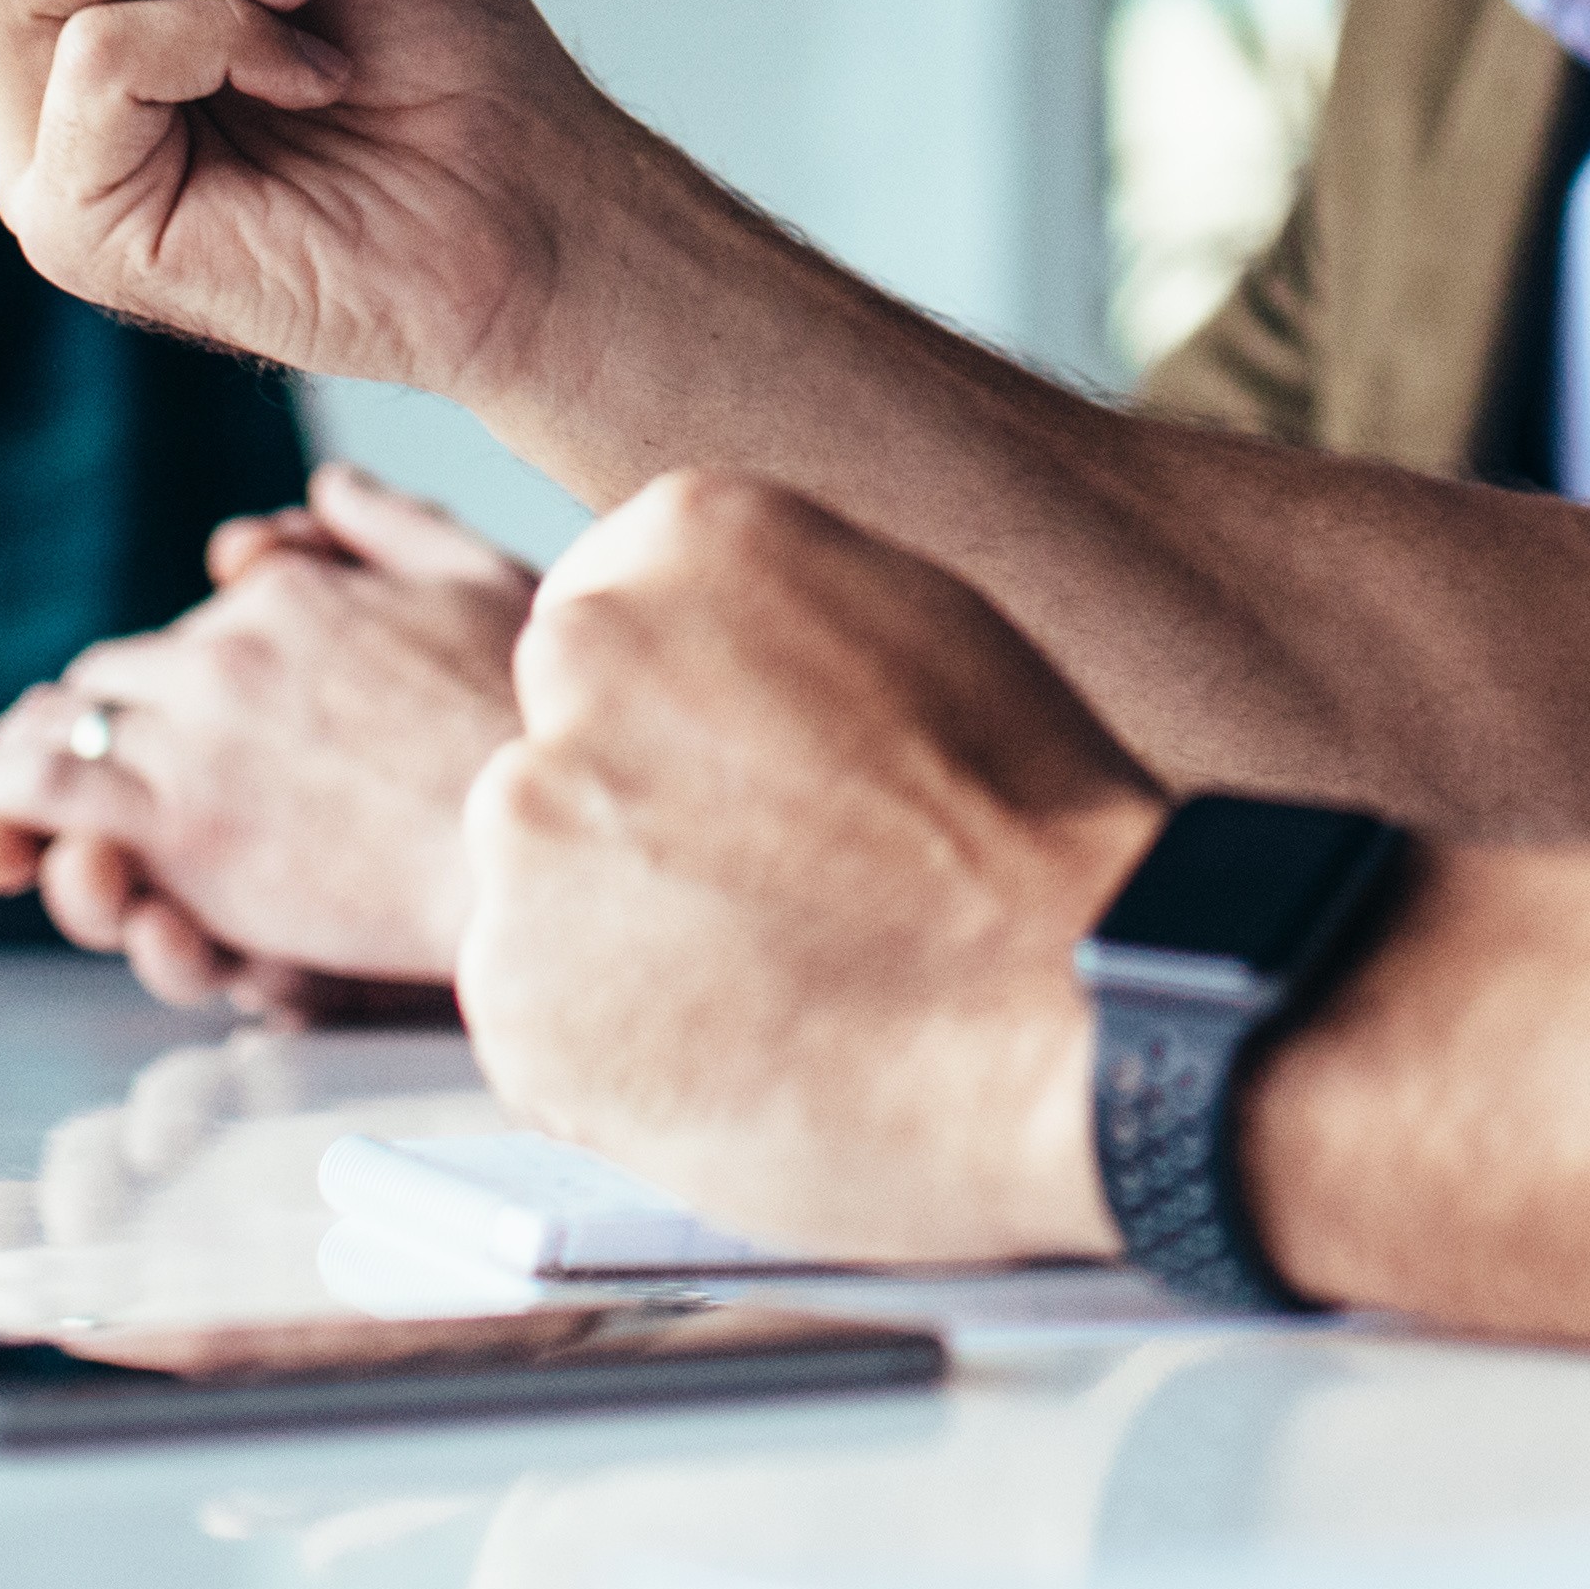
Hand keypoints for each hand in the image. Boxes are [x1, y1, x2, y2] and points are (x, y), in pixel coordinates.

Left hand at [0, 465, 537, 1008]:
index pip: (195, 623)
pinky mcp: (180, 821)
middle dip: (84, 715)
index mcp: (296, 595)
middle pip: (117, 674)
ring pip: (64, 727)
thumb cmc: (537, 726)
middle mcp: (231, 649)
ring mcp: (198, 734)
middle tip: (47, 751)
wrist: (545, 837)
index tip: (155, 702)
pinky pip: (44, 793)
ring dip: (12, 754)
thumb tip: (327, 484)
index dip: (166, 671)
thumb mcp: (483, 584)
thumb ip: (396, 528)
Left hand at [452, 473, 1152, 1264]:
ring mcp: (534, 821)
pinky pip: (537, 1014)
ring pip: (542, 883)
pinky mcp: (512, 986)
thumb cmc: (1038, 837)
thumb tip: (711, 672)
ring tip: (773, 984)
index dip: (689, 731)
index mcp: (685, 536)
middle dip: (636, 823)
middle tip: (767, 897)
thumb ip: (774, 626)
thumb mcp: (918, 628)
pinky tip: (736, 1052)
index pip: (612, 622)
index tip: (754, 791)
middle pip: (562, 745)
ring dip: (617, 937)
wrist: (1077, 1007)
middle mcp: (583, 653)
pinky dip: (610, 1051)